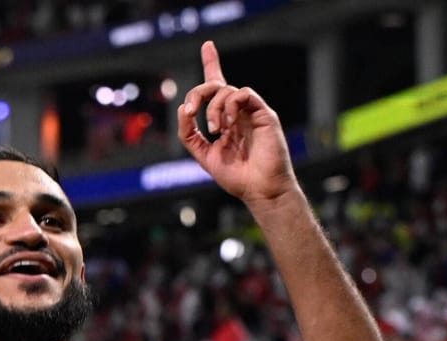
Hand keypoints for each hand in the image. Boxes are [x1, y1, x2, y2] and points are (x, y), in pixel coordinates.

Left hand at [178, 41, 296, 206]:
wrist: (259, 189)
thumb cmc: (236, 176)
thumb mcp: (203, 155)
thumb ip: (189, 134)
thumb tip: (183, 110)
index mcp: (225, 120)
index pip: (217, 87)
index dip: (212, 64)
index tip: (208, 45)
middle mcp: (237, 112)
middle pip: (216, 85)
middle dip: (198, 93)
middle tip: (191, 111)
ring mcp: (251, 112)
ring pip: (227, 90)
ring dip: (213, 107)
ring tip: (215, 130)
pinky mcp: (264, 113)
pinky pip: (244, 94)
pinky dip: (230, 105)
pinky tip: (227, 124)